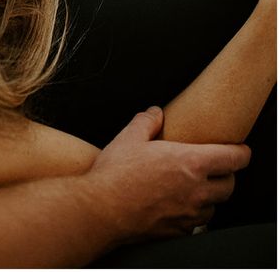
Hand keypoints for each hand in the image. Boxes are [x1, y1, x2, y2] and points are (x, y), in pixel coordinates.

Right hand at [85, 107, 249, 242]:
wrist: (102, 210)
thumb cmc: (116, 174)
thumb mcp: (129, 136)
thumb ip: (147, 121)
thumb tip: (155, 114)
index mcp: (190, 163)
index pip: (233, 159)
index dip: (241, 153)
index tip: (240, 150)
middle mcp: (196, 191)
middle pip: (229, 185)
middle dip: (228, 175)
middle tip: (217, 167)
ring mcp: (189, 214)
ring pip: (214, 207)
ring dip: (210, 196)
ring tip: (196, 187)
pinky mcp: (178, 230)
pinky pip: (196, 223)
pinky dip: (193, 213)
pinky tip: (178, 204)